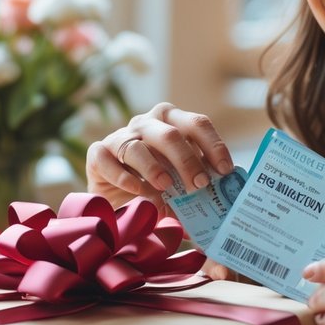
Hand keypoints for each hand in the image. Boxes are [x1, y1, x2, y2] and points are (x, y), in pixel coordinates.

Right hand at [86, 102, 235, 206]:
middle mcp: (146, 123)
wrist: (115, 200)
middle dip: (188, 161)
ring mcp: (120, 136)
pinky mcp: (98, 153)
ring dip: (155, 169)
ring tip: (166, 187)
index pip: (197, 124)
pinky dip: (124, 177)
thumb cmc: (155, 187)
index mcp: (172, 123)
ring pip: (138, 146)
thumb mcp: (181, 184)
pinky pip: (108, 160)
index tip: (225, 171)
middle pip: (170, 134)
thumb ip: (198, 186)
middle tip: (199, 185)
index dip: (214, 145)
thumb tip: (226, 202)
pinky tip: (137, 191)